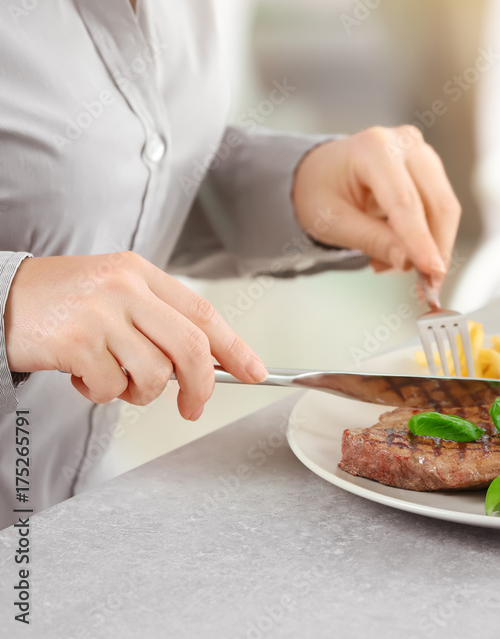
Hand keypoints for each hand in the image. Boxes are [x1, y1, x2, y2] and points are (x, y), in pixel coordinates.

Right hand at [3, 252, 266, 419]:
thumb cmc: (63, 302)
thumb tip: (207, 363)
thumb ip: (159, 321)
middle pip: (190, 347)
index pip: (204, 313)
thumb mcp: (117, 294)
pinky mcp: (75, 341)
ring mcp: (100, 314)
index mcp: (141, 274)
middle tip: (193, 406)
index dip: (234, 347)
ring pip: (153, 374)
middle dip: (201, 386)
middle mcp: (125, 289)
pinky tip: (80, 375)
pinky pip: (109, 386)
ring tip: (112, 379)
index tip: (254, 372)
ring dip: (137, 392)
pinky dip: (99, 393)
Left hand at [291, 125, 461, 287]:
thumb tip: (408, 262)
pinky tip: (401, 250)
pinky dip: (429, 237)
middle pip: (437, 203)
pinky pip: (441, 208)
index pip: (405, 202)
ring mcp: (421, 153)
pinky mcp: (431, 168)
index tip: (432, 272)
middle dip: (436, 248)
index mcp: (373, 149)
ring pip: (445, 208)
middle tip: (429, 286)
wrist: (320, 172)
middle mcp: (403, 143)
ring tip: (396, 264)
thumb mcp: (334, 222)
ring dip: (431, 245)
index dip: (421, 240)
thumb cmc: (321, 191)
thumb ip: (372, 240)